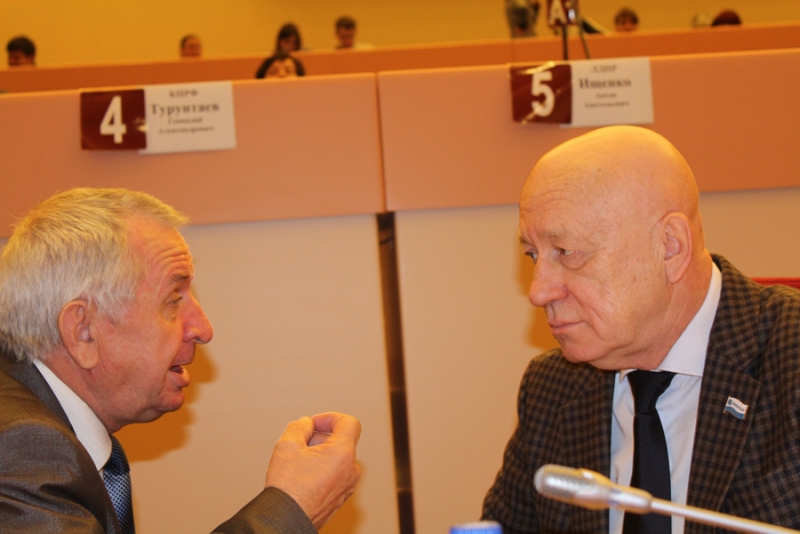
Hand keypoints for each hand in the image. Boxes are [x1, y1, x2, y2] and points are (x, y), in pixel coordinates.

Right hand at [264, 412, 361, 528]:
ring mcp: (347, 486)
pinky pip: (335, 475)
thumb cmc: (287, 487)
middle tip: (298, 447)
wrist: (286, 521)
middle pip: (340, 441)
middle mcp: (351, 470)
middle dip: (319, 438)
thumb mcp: (287, 445)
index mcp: (343, 454)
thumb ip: (300, 426)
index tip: (312, 425)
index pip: (349, 423)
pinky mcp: (341, 498)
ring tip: (298, 465)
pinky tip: (302, 479)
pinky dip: (322, 470)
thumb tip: (307, 424)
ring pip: (337, 459)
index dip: (330, 418)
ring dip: (319, 454)